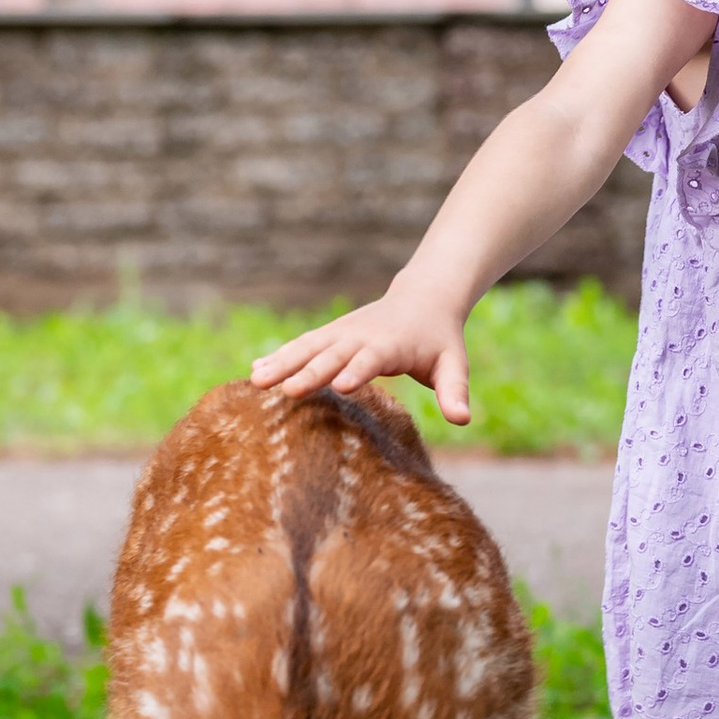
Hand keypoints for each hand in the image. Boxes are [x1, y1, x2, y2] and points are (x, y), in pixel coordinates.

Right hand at [250, 288, 473, 424]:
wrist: (423, 298)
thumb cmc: (439, 340)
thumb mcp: (453, 364)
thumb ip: (455, 391)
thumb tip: (463, 419)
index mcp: (391, 344)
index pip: (372, 359)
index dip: (357, 371)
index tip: (339, 386)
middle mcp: (361, 336)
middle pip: (332, 354)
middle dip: (309, 371)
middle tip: (286, 390)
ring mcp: (341, 333)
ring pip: (308, 347)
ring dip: (282, 362)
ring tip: (256, 381)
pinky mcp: (330, 334)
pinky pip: (301, 345)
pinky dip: (279, 356)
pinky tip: (255, 372)